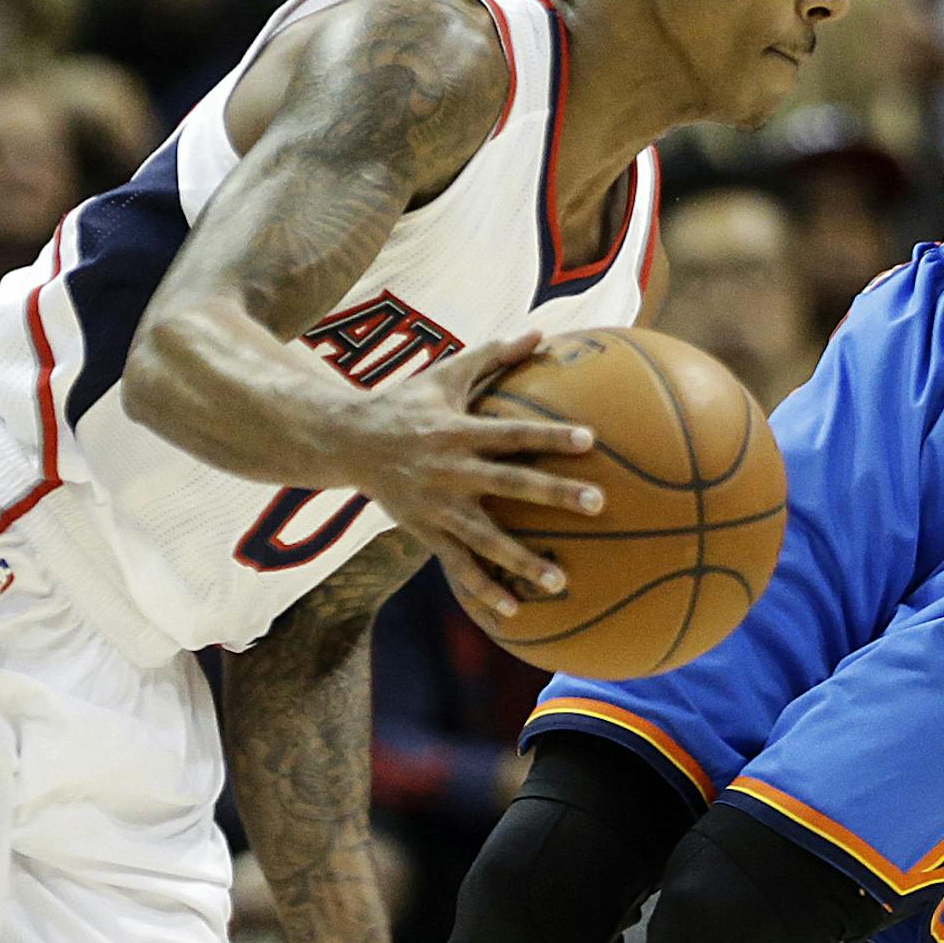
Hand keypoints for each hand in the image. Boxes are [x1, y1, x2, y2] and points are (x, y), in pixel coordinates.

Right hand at [363, 332, 602, 620]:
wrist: (345, 441)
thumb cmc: (405, 402)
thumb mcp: (445, 374)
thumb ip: (493, 355)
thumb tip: (541, 331)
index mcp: (459, 431)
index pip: (513, 434)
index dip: (550, 436)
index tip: (590, 440)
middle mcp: (450, 471)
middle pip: (510, 485)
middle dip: (554, 495)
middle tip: (598, 504)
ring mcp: (436, 507)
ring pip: (485, 539)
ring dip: (523, 561)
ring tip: (561, 580)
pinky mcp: (425, 532)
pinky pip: (458, 566)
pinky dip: (484, 589)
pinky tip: (514, 611)